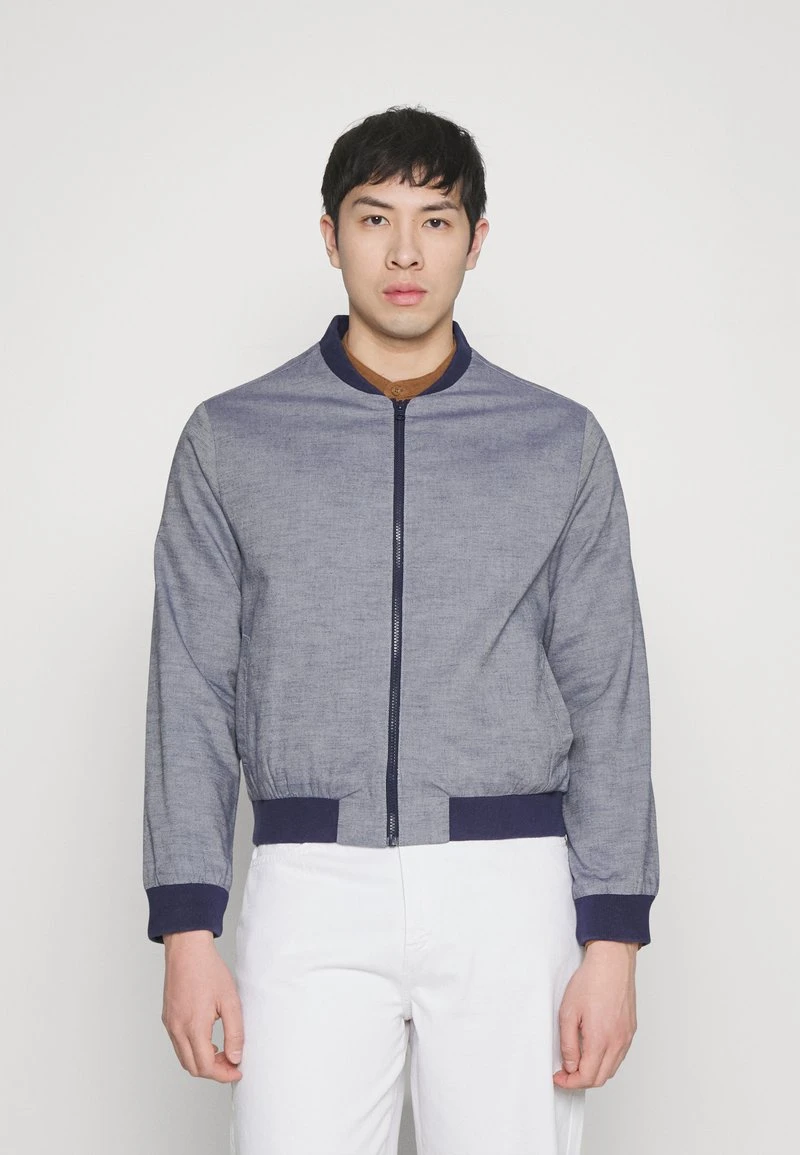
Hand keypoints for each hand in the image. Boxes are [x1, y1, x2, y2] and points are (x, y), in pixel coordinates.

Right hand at [161, 930, 243, 1082]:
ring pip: (184, 1058)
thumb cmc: (209, 970)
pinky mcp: (168, 1018)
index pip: (206, 1067)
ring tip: (222, 1052)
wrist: (187, 950)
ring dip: (202, 1062)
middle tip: (232, 1062)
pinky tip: (208, 1040)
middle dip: (214, 1072)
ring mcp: (170, 1024)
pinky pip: (178, 1045)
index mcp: (193, 1026)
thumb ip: (234, 1032)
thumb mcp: (230, 1001)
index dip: (223, 1074)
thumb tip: (235, 1057)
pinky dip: (193, 1050)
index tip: (237, 1071)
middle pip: (193, 1067)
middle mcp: (177, 1029)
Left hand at [553, 941, 637, 1088]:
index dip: (570, 1082)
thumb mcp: (568, 1012)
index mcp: (600, 1039)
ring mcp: (626, 1037)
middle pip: (600, 1078)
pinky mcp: (630, 1031)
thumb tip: (570, 1065)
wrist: (612, 962)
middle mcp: (617, 1042)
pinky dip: (605, 1061)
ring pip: (611, 1069)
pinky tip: (593, 1051)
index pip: (586, 1077)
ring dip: (594, 1072)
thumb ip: (568, 1043)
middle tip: (565, 1072)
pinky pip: (619, 1056)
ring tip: (577, 1061)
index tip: (558, 1077)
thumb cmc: (591, 981)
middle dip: (580, 1080)